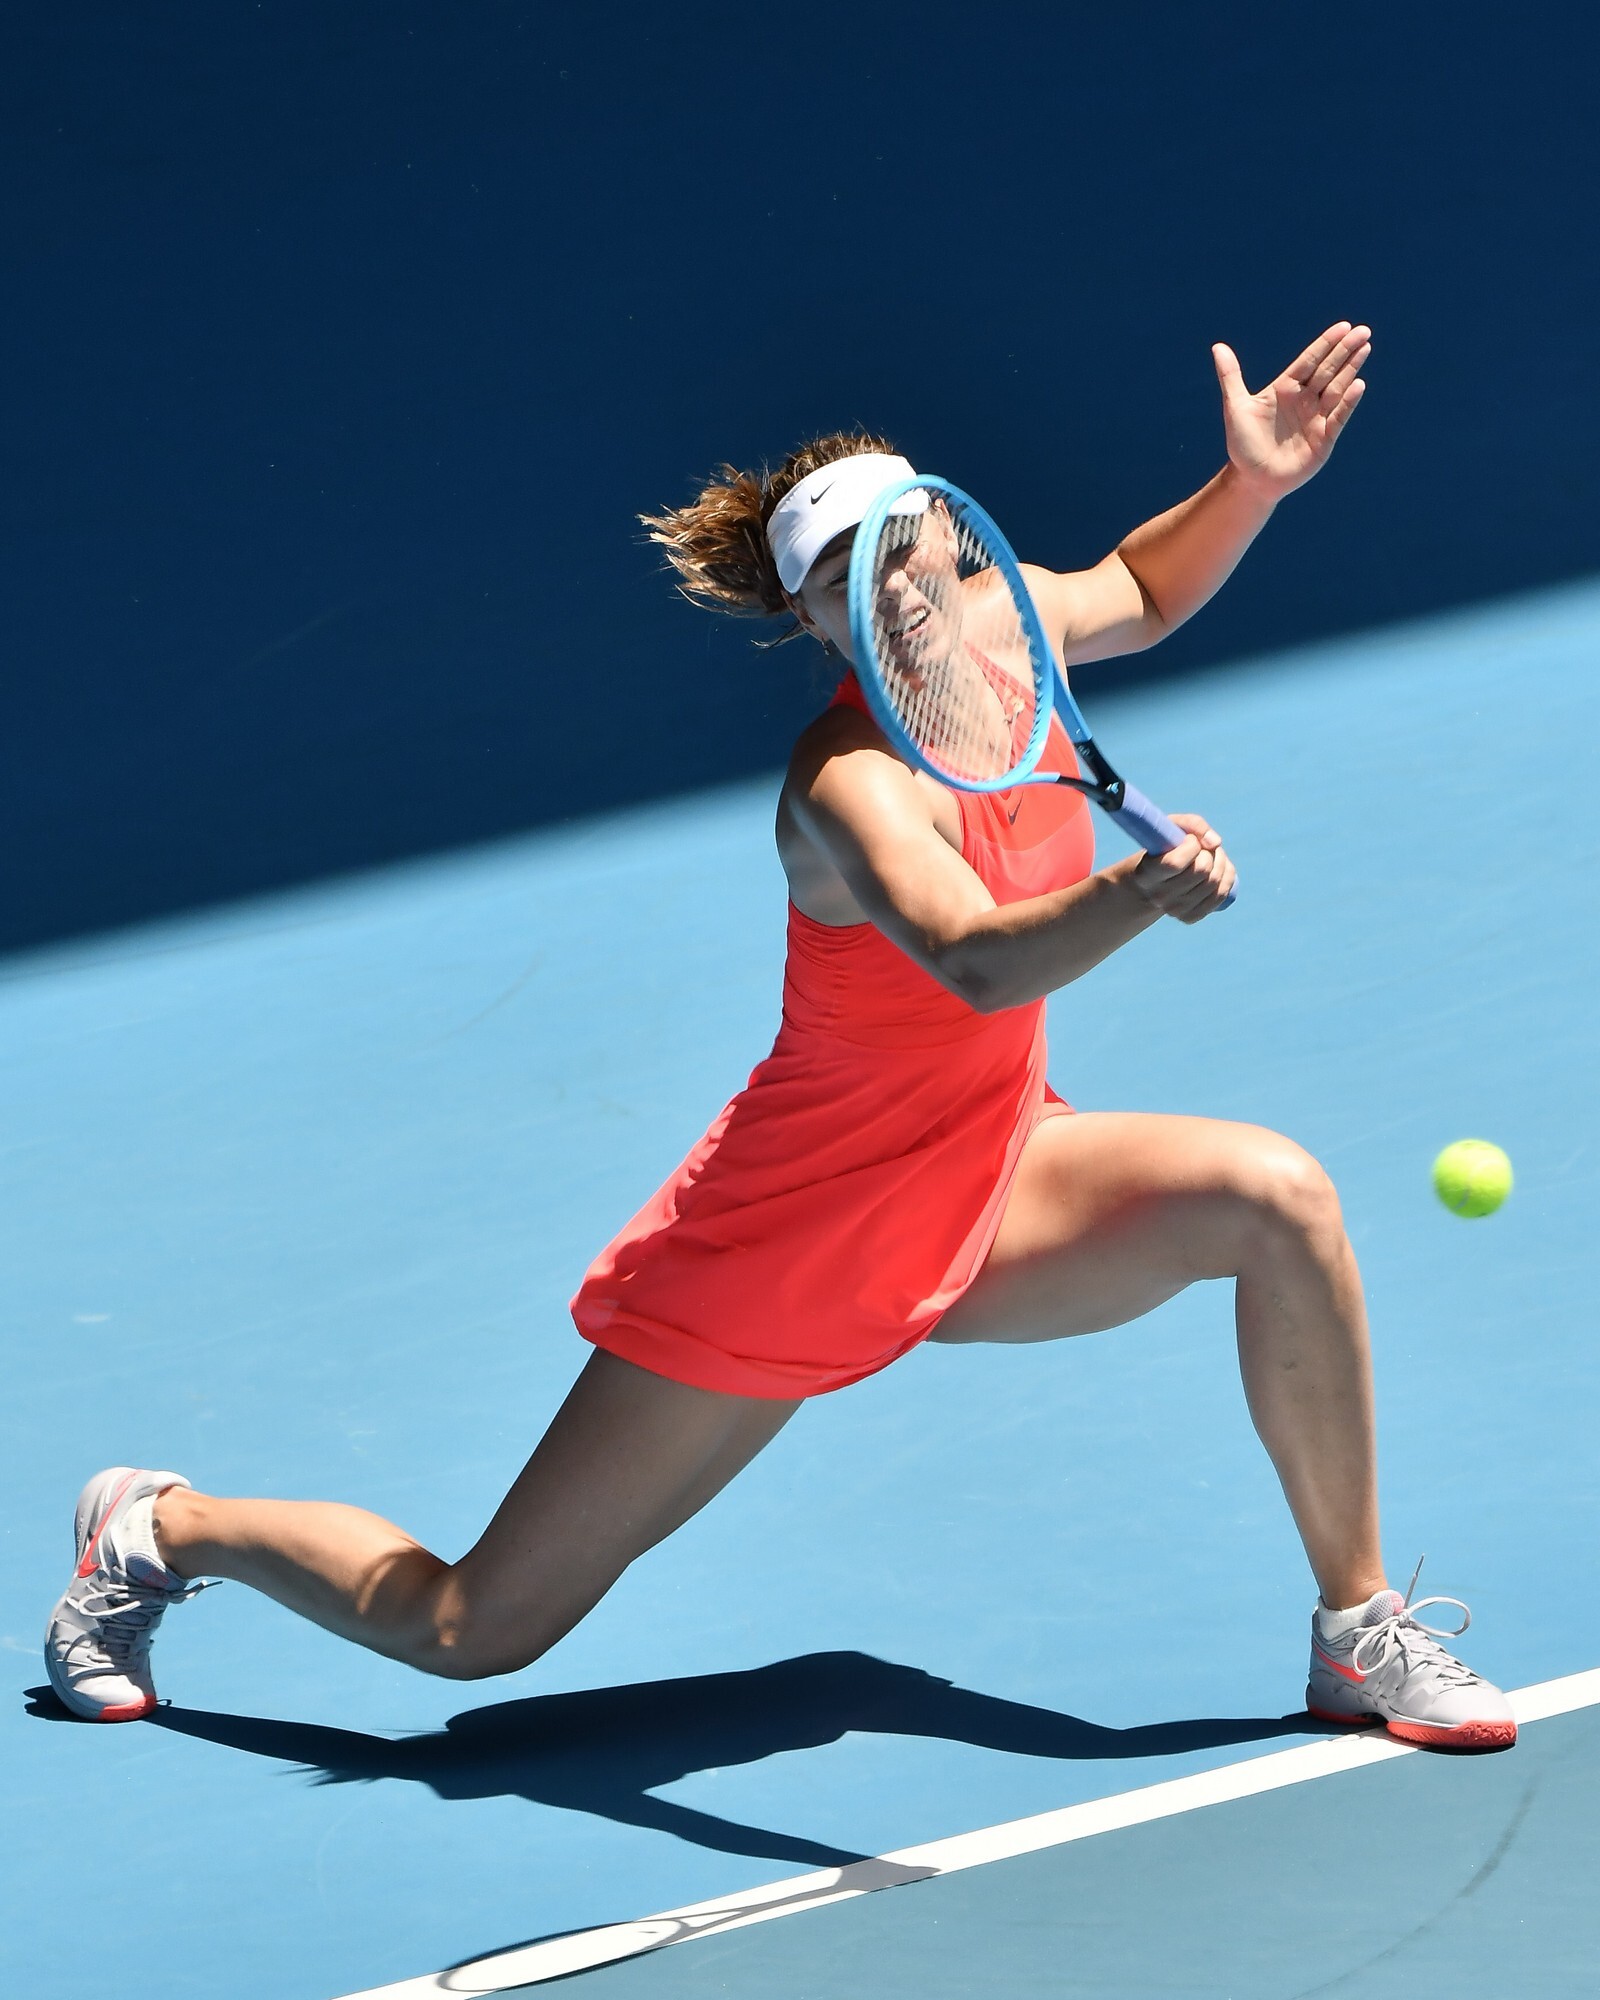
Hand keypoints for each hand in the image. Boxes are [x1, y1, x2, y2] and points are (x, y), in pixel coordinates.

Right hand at [1127, 813, 1234, 922]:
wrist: (1154, 879)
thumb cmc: (1164, 847)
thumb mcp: (1172, 827)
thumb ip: (1193, 824)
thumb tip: (1215, 843)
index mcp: (1147, 874)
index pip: (1175, 863)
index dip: (1191, 846)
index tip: (1189, 839)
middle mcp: (1158, 896)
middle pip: (1200, 871)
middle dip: (1208, 852)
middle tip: (1202, 847)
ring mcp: (1174, 910)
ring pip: (1214, 881)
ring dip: (1219, 861)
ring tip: (1209, 855)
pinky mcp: (1190, 917)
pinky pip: (1221, 895)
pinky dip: (1227, 877)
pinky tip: (1218, 868)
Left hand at [1212, 322, 1370, 499]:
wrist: (1251, 480)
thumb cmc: (1243, 444)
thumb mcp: (1236, 407)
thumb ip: (1230, 376)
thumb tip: (1218, 347)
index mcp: (1286, 388)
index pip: (1309, 360)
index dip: (1326, 343)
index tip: (1344, 326)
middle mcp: (1305, 400)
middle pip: (1328, 370)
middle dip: (1345, 350)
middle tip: (1363, 331)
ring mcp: (1316, 418)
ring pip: (1337, 388)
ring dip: (1351, 369)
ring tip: (1365, 348)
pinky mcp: (1324, 439)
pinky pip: (1338, 417)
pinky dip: (1348, 402)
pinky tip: (1358, 385)